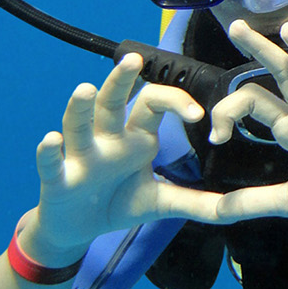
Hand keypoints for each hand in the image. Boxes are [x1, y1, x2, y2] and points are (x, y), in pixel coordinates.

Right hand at [33, 53, 222, 248]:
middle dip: (121, 80)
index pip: (153, 103)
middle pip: (113, 102)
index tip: (197, 115)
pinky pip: (51, 162)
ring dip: (80, 108)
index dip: (175, 102)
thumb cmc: (117, 203)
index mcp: (134, 137)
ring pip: (78, 124)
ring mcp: (80, 156)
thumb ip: (197, 203)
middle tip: (134, 59)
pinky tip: (51, 140)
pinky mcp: (57, 178)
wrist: (77, 229)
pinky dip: (49, 151)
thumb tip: (237, 208)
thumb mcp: (161, 203)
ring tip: (85, 90)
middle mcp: (106, 139)